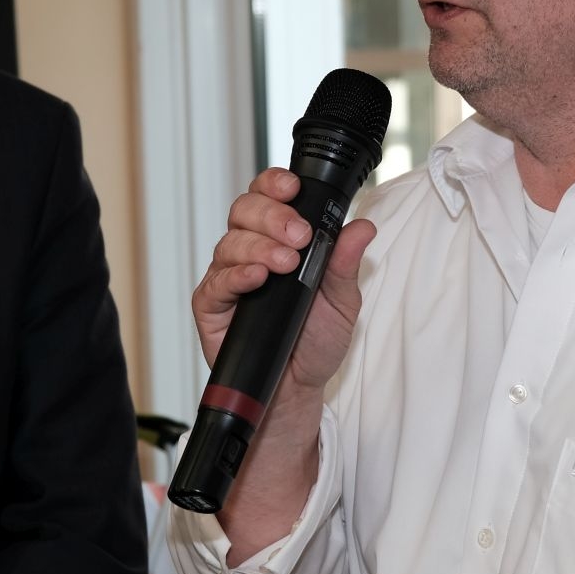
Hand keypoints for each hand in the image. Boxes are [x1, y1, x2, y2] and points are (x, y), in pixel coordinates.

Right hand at [191, 167, 376, 400]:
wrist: (297, 388)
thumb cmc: (314, 342)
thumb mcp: (342, 302)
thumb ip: (346, 264)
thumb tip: (362, 227)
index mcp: (277, 239)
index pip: (267, 196)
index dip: (274, 184)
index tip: (293, 188)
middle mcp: (249, 251)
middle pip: (244, 210)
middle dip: (272, 215)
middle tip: (298, 236)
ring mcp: (228, 277)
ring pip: (230, 242)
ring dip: (259, 246)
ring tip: (285, 264)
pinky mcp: (212, 306)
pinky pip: (217, 282)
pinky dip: (237, 275)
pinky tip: (257, 278)